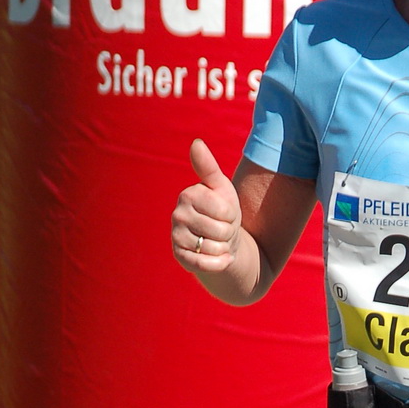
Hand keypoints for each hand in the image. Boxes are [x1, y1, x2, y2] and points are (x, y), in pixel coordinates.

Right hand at [171, 139, 242, 275]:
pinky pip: (205, 264)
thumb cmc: (222, 211)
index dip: (232, 216)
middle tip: (222, 229)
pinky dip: (219, 263)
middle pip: (220, 230)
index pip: (224, 211)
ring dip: (224, 248)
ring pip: (214, 248)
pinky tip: (219, 257)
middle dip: (228, 233)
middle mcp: (177, 215)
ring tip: (218, 241)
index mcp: (188, 195)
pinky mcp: (180, 257)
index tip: (225, 214)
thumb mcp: (221, 188)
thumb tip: (196, 143)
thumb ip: (208, 167)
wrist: (221, 241)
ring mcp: (176, 237)